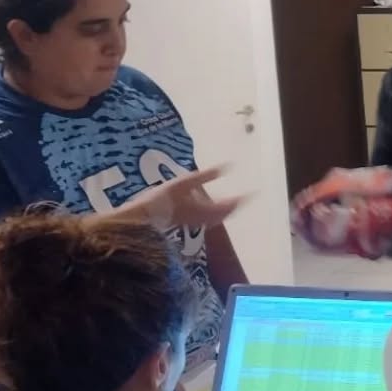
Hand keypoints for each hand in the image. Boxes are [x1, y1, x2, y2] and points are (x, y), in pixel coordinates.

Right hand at [122, 168, 245, 229]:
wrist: (138, 219)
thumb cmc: (159, 199)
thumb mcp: (182, 183)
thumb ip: (205, 176)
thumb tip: (227, 166)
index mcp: (204, 209)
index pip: (229, 204)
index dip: (242, 199)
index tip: (253, 193)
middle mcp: (203, 219)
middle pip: (225, 214)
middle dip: (236, 206)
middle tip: (245, 198)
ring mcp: (194, 224)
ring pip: (217, 219)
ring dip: (227, 211)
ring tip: (233, 203)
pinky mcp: (185, 224)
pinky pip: (208, 220)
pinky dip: (215, 214)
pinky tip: (212, 210)